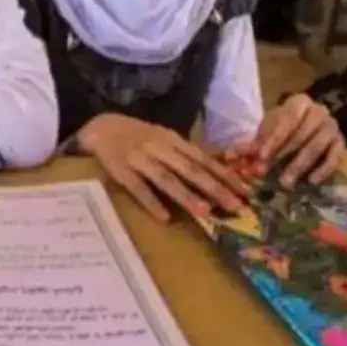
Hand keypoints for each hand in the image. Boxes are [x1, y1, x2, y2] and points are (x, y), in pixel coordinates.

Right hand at [77, 114, 250, 223]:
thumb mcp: (164, 139)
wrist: (101, 127)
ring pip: (166, 178)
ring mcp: (139, 158)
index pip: (203, 159)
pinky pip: (137, 187)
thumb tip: (218, 172)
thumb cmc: (138, 137)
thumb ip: (185, 154)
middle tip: (235, 207)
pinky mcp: (120, 170)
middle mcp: (158, 148)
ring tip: (205, 212)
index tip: (246, 193)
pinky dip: (151, 202)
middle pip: (190, 169)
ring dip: (186, 195)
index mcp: (173, 140)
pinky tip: (164, 217)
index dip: (225, 175)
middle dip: (214, 188)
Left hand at [247, 94, 344, 187]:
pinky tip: (310, 181)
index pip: (287, 120)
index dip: (274, 139)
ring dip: (300, 165)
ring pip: (318, 146)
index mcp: (300, 103)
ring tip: (285, 183)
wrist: (304, 131)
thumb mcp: (266, 134)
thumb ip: (252, 144)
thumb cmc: (282, 130)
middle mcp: (320, 112)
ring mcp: (333, 127)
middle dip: (283, 156)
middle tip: (268, 174)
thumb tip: (231, 155)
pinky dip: (323, 170)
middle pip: (302, 134)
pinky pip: (336, 157)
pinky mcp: (342, 144)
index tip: (261, 156)